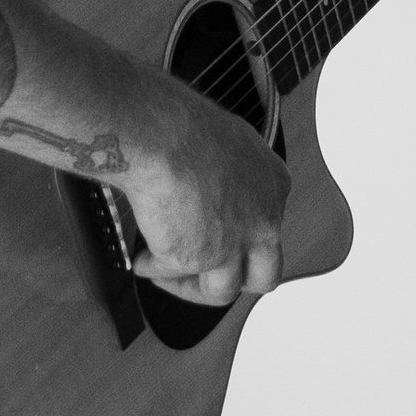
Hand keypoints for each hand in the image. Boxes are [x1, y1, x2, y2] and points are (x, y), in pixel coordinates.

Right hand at [124, 83, 290, 308]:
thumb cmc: (184, 124)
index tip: (219, 234)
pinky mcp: (195, 259)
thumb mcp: (226, 143)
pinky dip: (152, 268)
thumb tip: (212, 186)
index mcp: (273, 186)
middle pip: (265, 274)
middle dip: (237, 278)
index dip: (242, 237)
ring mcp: (231, 245)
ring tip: (170, 274)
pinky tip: (142, 260)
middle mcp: (262, 221)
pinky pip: (168, 273)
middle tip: (211, 272)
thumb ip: (230, 175)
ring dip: (193, 285)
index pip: (269, 227)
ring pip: (223, 290)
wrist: (160, 134)